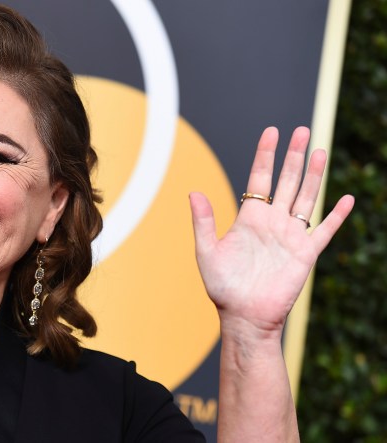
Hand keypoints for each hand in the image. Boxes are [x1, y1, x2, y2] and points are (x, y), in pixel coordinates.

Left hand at [189, 126, 353, 337]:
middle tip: (301, 130)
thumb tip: (193, 192)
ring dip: (315, 175)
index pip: (259, 178)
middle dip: (293, 156)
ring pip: (307, 198)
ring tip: (320, 150)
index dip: (265, 155)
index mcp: (249, 218)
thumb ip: (203, 222)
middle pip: (287, 181)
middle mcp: (272, 222)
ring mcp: (290, 236)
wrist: (244, 316)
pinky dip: (336, 215)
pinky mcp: (305, 254)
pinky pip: (324, 230)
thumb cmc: (222, 287)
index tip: (271, 132)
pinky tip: (346, 198)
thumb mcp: (207, 251)